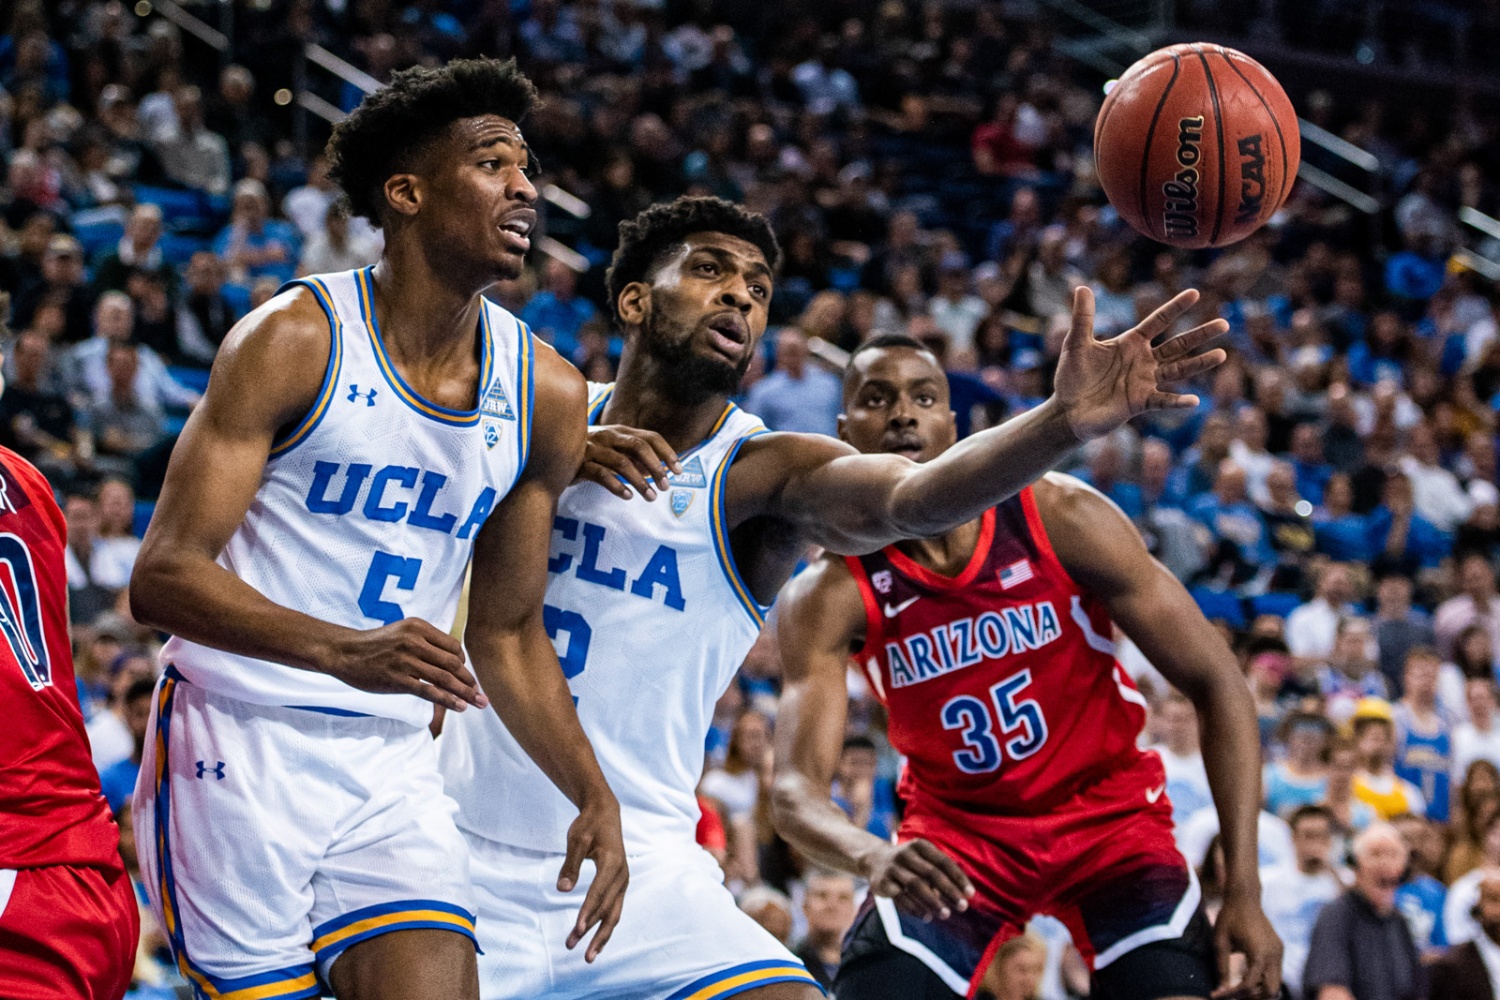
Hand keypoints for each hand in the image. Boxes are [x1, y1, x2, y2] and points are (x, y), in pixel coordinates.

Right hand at [320, 617, 487, 711]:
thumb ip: (425, 644)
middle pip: (453, 663)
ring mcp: (405, 660)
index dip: (464, 664)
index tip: (467, 678)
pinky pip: (428, 691)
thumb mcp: (403, 633)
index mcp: (418, 627)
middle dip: (470, 681)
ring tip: (477, 704)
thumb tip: (452, 662)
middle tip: (482, 695)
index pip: (453, 647)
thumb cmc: (375, 645)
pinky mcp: (397, 678)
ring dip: (464, 693)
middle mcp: (414, 641)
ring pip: (444, 678)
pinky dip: (447, 700)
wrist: (344, 652)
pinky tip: (459, 707)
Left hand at [557, 791, 628, 961]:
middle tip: (577, 950)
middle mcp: (622, 875)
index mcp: (612, 863)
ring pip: (614, 914)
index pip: (598, 893)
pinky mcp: (619, 884)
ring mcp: (623, 881)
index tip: (576, 930)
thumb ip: (570, 864)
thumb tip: (562, 889)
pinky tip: (595, 939)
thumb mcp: (576, 839)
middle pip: (608, 910)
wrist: (605, 813)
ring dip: (601, 935)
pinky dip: (605, 926)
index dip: (587, 912)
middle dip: (592, 932)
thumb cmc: (588, 825)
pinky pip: (614, 909)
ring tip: (588, 955)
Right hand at [576, 425, 681, 500]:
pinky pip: (601, 474)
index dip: (667, 453)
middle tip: (666, 486)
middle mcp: (608, 436)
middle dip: (656, 467)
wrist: (551, 455)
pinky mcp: (579, 464)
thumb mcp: (613, 452)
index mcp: (620, 431)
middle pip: (639, 446)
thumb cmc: (589, 455)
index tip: (679, 470)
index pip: (650, 437)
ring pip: (622, 462)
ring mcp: (593, 448)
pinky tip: (627, 497)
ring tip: (651, 497)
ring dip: (640, 481)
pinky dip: (617, 486)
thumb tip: (657, 470)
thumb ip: (634, 459)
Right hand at [865, 839, 974, 921]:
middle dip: (949, 891)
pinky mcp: (883, 883)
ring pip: (916, 885)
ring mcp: (893, 868)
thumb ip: (941, 874)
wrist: (874, 860)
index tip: (970, 894)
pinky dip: (915, 908)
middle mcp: (905, 854)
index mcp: (920, 846)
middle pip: (931, 873)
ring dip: (933, 901)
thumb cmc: (910, 863)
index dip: (958, 878)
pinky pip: (901, 897)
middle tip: (963, 907)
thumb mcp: (924, 860)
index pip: (943, 862)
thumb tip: (963, 895)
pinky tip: (927, 916)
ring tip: (946, 914)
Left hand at [1054, 287, 1227, 440]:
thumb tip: (1081, 287)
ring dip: (1199, 363)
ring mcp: (1145, 382)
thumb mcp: (1077, 343)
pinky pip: (1163, 401)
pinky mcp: (1140, 402)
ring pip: (1178, 370)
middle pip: (1178, 345)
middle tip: (1224, 323)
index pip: (1158, 321)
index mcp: (1131, 343)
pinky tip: (1194, 400)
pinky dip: (1178, 402)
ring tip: (1222, 354)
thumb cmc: (1073, 376)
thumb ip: (1083, 317)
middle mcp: (1143, 361)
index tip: (1194, 293)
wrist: (1068, 410)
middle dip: (1200, 335)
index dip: (1175, 308)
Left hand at [1211, 891, 1282, 999]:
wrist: (1245, 897)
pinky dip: (1263, 981)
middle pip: (1270, 991)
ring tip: (1238, 989)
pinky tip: (1246, 978)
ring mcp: (1279, 952)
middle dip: (1252, 997)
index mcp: (1259, 953)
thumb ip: (1221, 967)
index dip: (1233, 994)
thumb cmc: (1229, 916)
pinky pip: (1275, 973)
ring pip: (1276, 985)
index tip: (1217, 995)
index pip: (1249, 985)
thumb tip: (1220, 991)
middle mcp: (1274, 954)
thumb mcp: (1220, 941)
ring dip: (1259, 991)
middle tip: (1232, 996)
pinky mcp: (1279, 949)